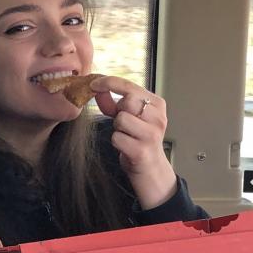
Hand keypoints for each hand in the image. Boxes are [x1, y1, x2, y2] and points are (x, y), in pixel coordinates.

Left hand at [90, 76, 176, 209]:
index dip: (109, 82)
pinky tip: (126, 147)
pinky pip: (117, 138)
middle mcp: (158, 118)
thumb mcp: (130, 118)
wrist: (151, 170)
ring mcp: (152, 135)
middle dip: (118, 111)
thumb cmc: (139, 141)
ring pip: (121, 119)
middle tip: (123, 123)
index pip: (130, 86)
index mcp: (157, 104)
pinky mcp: (142, 151)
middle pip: (126, 102)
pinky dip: (117, 142)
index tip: (94, 83)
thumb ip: (114, 104)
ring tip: (127, 136)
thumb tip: (98, 89)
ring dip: (117, 128)